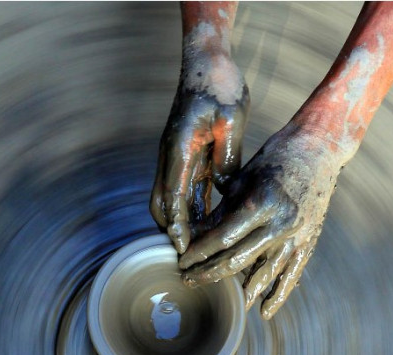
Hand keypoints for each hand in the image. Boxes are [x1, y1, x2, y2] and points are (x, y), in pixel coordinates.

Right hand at [150, 51, 248, 253]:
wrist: (208, 61)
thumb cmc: (221, 86)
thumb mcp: (231, 121)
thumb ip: (226, 157)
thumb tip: (224, 190)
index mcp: (179, 148)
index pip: (172, 197)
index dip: (177, 227)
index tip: (184, 250)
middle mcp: (170, 155)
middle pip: (161, 204)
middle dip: (172, 232)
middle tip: (189, 256)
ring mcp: (175, 156)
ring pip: (170, 199)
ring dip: (181, 223)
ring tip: (200, 248)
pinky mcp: (184, 154)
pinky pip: (184, 187)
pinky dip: (191, 208)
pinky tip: (209, 224)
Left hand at [178, 124, 345, 318]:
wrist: (319, 150)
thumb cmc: (274, 160)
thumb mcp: (242, 180)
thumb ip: (220, 212)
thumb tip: (193, 238)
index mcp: (261, 204)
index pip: (222, 238)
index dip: (200, 253)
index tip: (181, 262)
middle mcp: (280, 223)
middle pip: (238, 260)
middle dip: (209, 274)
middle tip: (189, 281)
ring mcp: (297, 236)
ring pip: (264, 274)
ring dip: (239, 290)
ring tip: (220, 300)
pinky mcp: (309, 243)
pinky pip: (291, 276)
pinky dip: (278, 296)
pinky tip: (264, 312)